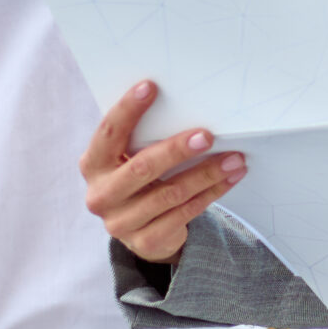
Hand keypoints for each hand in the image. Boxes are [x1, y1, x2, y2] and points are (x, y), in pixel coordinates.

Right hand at [81, 80, 246, 262]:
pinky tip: (229, 179)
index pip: (108, 133)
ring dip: (206, 174)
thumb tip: (187, 106)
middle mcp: (101, 195)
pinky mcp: (145, 241)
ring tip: (234, 159)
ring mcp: (121, 222)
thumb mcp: (131, 159)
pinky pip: (185, 213)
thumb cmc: (140, 181)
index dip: (127, 110)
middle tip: (207, 135)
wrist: (142, 230)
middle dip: (177, 150)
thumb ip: (144, 140)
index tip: (150, 86)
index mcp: (93, 165)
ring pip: (170, 194)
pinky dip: (211, 193)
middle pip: (141, 168)